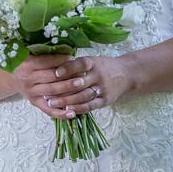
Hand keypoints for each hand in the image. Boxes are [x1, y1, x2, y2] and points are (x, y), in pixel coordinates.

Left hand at [10, 53, 131, 119]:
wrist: (127, 73)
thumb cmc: (104, 66)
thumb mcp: (93, 60)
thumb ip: (77, 65)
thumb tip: (54, 67)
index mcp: (94, 63)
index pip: (80, 64)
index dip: (67, 68)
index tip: (54, 72)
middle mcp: (98, 75)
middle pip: (78, 84)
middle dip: (61, 89)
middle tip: (45, 93)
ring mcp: (103, 89)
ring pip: (82, 96)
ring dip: (66, 101)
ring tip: (52, 103)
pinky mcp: (105, 100)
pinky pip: (90, 106)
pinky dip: (78, 109)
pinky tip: (67, 111)